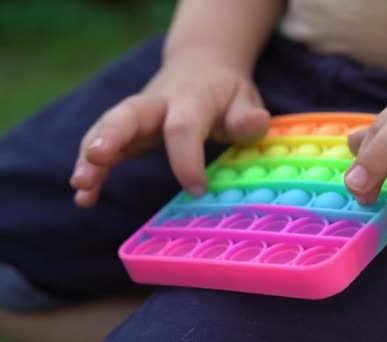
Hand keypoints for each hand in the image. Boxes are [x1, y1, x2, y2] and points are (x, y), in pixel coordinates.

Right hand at [70, 51, 269, 207]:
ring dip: (91, 157)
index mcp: (192, 99)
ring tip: (81, 187)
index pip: (183, 126)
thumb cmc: (226, 92)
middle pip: (129, 114)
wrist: (202, 67)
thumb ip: (248, 116)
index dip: (187, 158)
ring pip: (108, 128)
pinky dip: (91, 169)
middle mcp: (158, 103)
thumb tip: (256, 122)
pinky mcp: (127, 129)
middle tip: (96, 159)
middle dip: (111, 135)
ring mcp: (139, 115)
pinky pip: (104, 145)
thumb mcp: (245, 99)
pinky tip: (84, 197)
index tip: (197, 189)